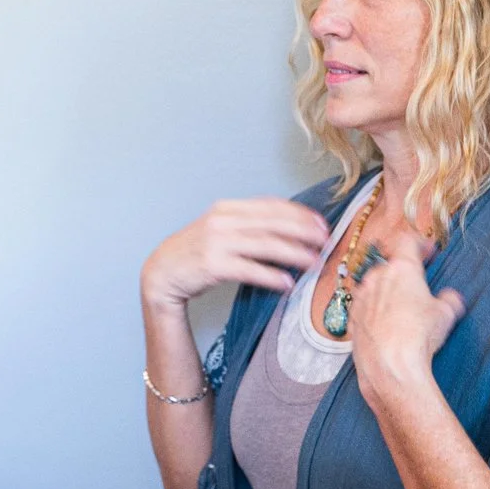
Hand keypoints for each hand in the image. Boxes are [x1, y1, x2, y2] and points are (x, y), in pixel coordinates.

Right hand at [141, 198, 329, 310]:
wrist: (162, 271)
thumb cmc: (196, 252)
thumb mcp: (220, 228)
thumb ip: (249, 224)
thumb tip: (289, 228)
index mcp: (227, 207)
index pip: (271, 205)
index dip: (299, 213)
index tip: (321, 223)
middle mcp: (222, 220)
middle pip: (272, 223)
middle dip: (304, 231)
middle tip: (326, 241)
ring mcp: (216, 242)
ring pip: (266, 245)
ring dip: (294, 253)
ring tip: (314, 262)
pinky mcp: (213, 265)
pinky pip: (250, 270)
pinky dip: (271, 276)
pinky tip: (287, 283)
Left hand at [346, 237, 463, 410]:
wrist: (389, 366)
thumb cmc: (418, 336)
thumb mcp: (446, 314)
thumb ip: (449, 299)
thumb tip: (449, 298)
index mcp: (401, 269)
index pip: (408, 241)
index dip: (420, 244)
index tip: (428, 252)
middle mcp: (377, 277)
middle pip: (390, 265)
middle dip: (403, 273)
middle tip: (417, 285)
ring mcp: (361, 297)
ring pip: (375, 285)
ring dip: (387, 291)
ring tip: (402, 309)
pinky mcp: (351, 318)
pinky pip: (365, 307)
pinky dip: (375, 310)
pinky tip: (386, 325)